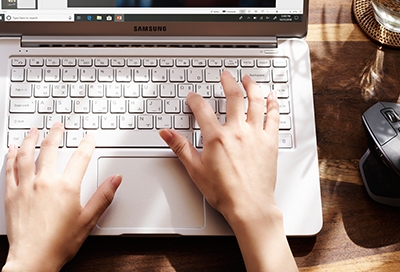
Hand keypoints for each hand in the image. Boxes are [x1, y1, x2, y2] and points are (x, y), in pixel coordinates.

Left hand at [3, 123, 121, 271]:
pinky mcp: (12, 195)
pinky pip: (10, 169)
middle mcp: (45, 182)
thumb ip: (103, 196)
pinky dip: (11, 157)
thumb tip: (115, 179)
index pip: (80, 157)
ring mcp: (26, 187)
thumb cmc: (59, 242)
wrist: (33, 260)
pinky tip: (13, 149)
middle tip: (57, 125)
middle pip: (50, 149)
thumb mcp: (88, 219)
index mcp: (66, 187)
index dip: (87, 144)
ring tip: (33, 131)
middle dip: (55, 134)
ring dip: (31, 140)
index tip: (89, 137)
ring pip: (27, 155)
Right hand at [160, 71, 297, 270]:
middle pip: (233, 96)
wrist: (249, 206)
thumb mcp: (195, 170)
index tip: (193, 97)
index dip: (195, 99)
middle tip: (225, 75)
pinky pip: (273, 117)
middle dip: (228, 82)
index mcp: (217, 137)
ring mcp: (256, 135)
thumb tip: (166, 133)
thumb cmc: (224, 192)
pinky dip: (273, 104)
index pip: (202, 109)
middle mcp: (237, 131)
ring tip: (248, 79)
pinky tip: (272, 97)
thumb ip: (181, 148)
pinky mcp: (270, 142)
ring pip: (255, 101)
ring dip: (252, 86)